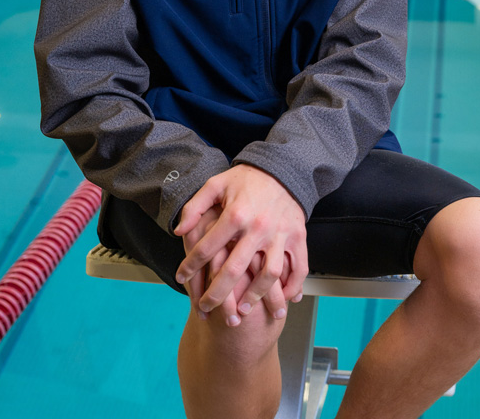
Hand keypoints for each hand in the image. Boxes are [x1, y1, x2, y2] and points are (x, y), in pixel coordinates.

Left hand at [174, 165, 307, 321]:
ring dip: (253, 297)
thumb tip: (179, 232)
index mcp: (235, 213)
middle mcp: (258, 227)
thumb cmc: (247, 179)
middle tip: (206, 308)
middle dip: (216, 293)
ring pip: (268, 275)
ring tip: (240, 310)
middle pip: (234, 269)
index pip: (208, 247)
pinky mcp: (298, 237)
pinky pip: (299, 268)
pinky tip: (284, 300)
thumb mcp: (216, 184)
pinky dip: (293, 287)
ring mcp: (280, 234)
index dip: (190, 265)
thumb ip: (195, 207)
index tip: (181, 278)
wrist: (283, 169)